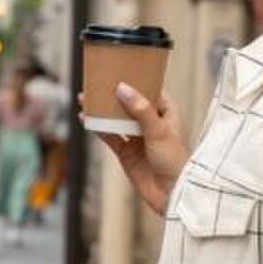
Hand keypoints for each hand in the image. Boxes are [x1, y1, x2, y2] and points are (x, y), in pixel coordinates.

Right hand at [80, 84, 189, 215]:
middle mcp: (151, 123)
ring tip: (87, 98)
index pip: (150, 89)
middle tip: (97, 81)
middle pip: (129, 103)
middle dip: (114, 93)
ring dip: (103, 110)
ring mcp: (138, 138)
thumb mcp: (159, 131)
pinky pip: (109, 136)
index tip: (121, 68)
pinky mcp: (127, 153)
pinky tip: (87, 119)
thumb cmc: (176, 162)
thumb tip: (123, 88)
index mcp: (167, 113)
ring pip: (116, 119)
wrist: (173, 195)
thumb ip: (141, 109)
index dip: (137, 79)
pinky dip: (98, 128)